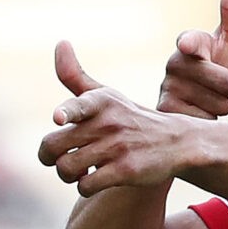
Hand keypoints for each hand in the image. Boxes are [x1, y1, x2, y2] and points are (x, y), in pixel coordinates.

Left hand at [39, 42, 185, 196]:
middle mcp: (110, 122)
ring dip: (67, 174)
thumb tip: (60, 42)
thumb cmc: (132, 118)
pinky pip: (86, 185)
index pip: (79, 105)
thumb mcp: (108, 95)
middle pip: (53, 146)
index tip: (59, 119)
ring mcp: (119, 147)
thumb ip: (75, 75)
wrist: (177, 142)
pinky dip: (85, 186)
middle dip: (50, 157)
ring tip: (80, 170)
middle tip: (62, 158)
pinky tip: (96, 179)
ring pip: (66, 168)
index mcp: (102, 101)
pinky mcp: (126, 171)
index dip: (66, 112)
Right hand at [157, 0, 227, 117]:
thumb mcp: (227, 41)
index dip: (191, 43)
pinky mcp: (167, 114)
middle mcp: (174, 64)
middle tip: (227, 86)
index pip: (192, 42)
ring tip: (212, 99)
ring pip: (219, 104)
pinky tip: (200, 113)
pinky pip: (206, 120)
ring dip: (223, 105)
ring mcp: (168, 89)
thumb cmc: (216, 66)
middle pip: (224, 81)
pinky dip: (210, 120)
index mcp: (190, 44)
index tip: (189, 45)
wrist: (195, 102)